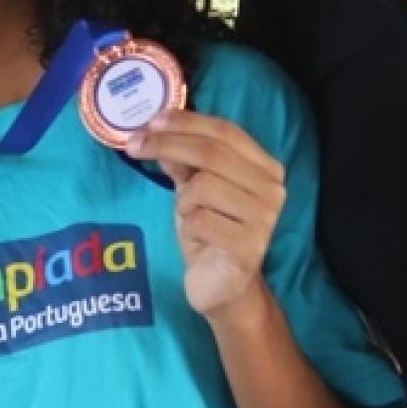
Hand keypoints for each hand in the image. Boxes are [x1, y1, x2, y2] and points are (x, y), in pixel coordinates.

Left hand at [126, 112, 285, 318]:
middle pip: (211, 153)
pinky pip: (201, 221)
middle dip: (166, 144)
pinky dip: (188, 227)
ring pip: (204, 187)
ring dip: (184, 200)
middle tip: (134, 146)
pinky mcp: (249, 247)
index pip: (226, 131)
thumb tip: (158, 129)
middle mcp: (272, 189)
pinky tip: (197, 239)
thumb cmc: (211, 232)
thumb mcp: (193, 190)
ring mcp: (265, 219)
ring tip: (189, 216)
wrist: (224, 286)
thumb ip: (183, 161)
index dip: (187, 122)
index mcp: (265, 168)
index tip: (151, 121)